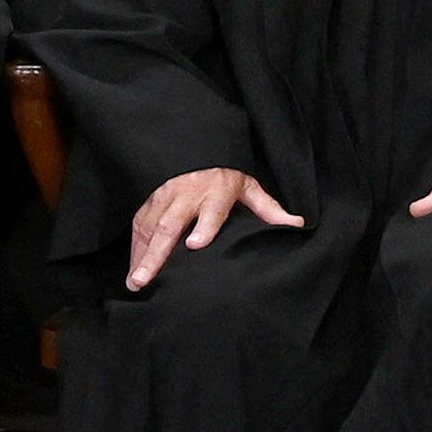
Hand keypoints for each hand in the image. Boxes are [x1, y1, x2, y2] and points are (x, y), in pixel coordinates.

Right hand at [124, 166, 302, 288]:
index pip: (212, 210)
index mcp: (216, 190)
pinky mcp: (150, 202)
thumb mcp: (249, 187)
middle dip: (157, 254)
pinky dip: (135, 250)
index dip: (204, 227)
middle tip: (146, 280)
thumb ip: (268, 208)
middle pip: (170, 225)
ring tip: (135, 283)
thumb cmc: (226, 175)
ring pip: (149, 228)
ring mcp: (166, 197)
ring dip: (141, 256)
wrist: (197, 148)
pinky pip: (139, 226)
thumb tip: (297, 225)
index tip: (196, 245)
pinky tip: (134, 271)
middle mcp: (187, 194)